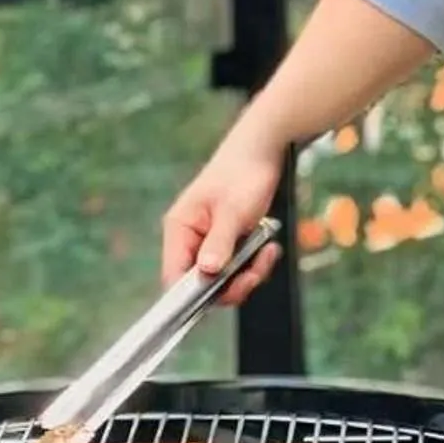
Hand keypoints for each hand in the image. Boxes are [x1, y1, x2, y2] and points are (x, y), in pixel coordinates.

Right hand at [161, 126, 285, 301]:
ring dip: (248, 273)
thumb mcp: (233, 211)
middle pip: (201, 283)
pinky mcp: (227, 240)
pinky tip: (269, 249)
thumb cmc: (243, 174)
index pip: (174, 275)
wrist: (264, 149)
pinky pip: (237, 266)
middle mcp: (190, 238)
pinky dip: (254, 263)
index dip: (194, 292)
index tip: (224, 293)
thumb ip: (219, 242)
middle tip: (256, 273)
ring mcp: (209, 240)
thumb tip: (207, 271)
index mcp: (180, 228)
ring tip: (267, 253)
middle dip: (232, 283)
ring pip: (223, 278)